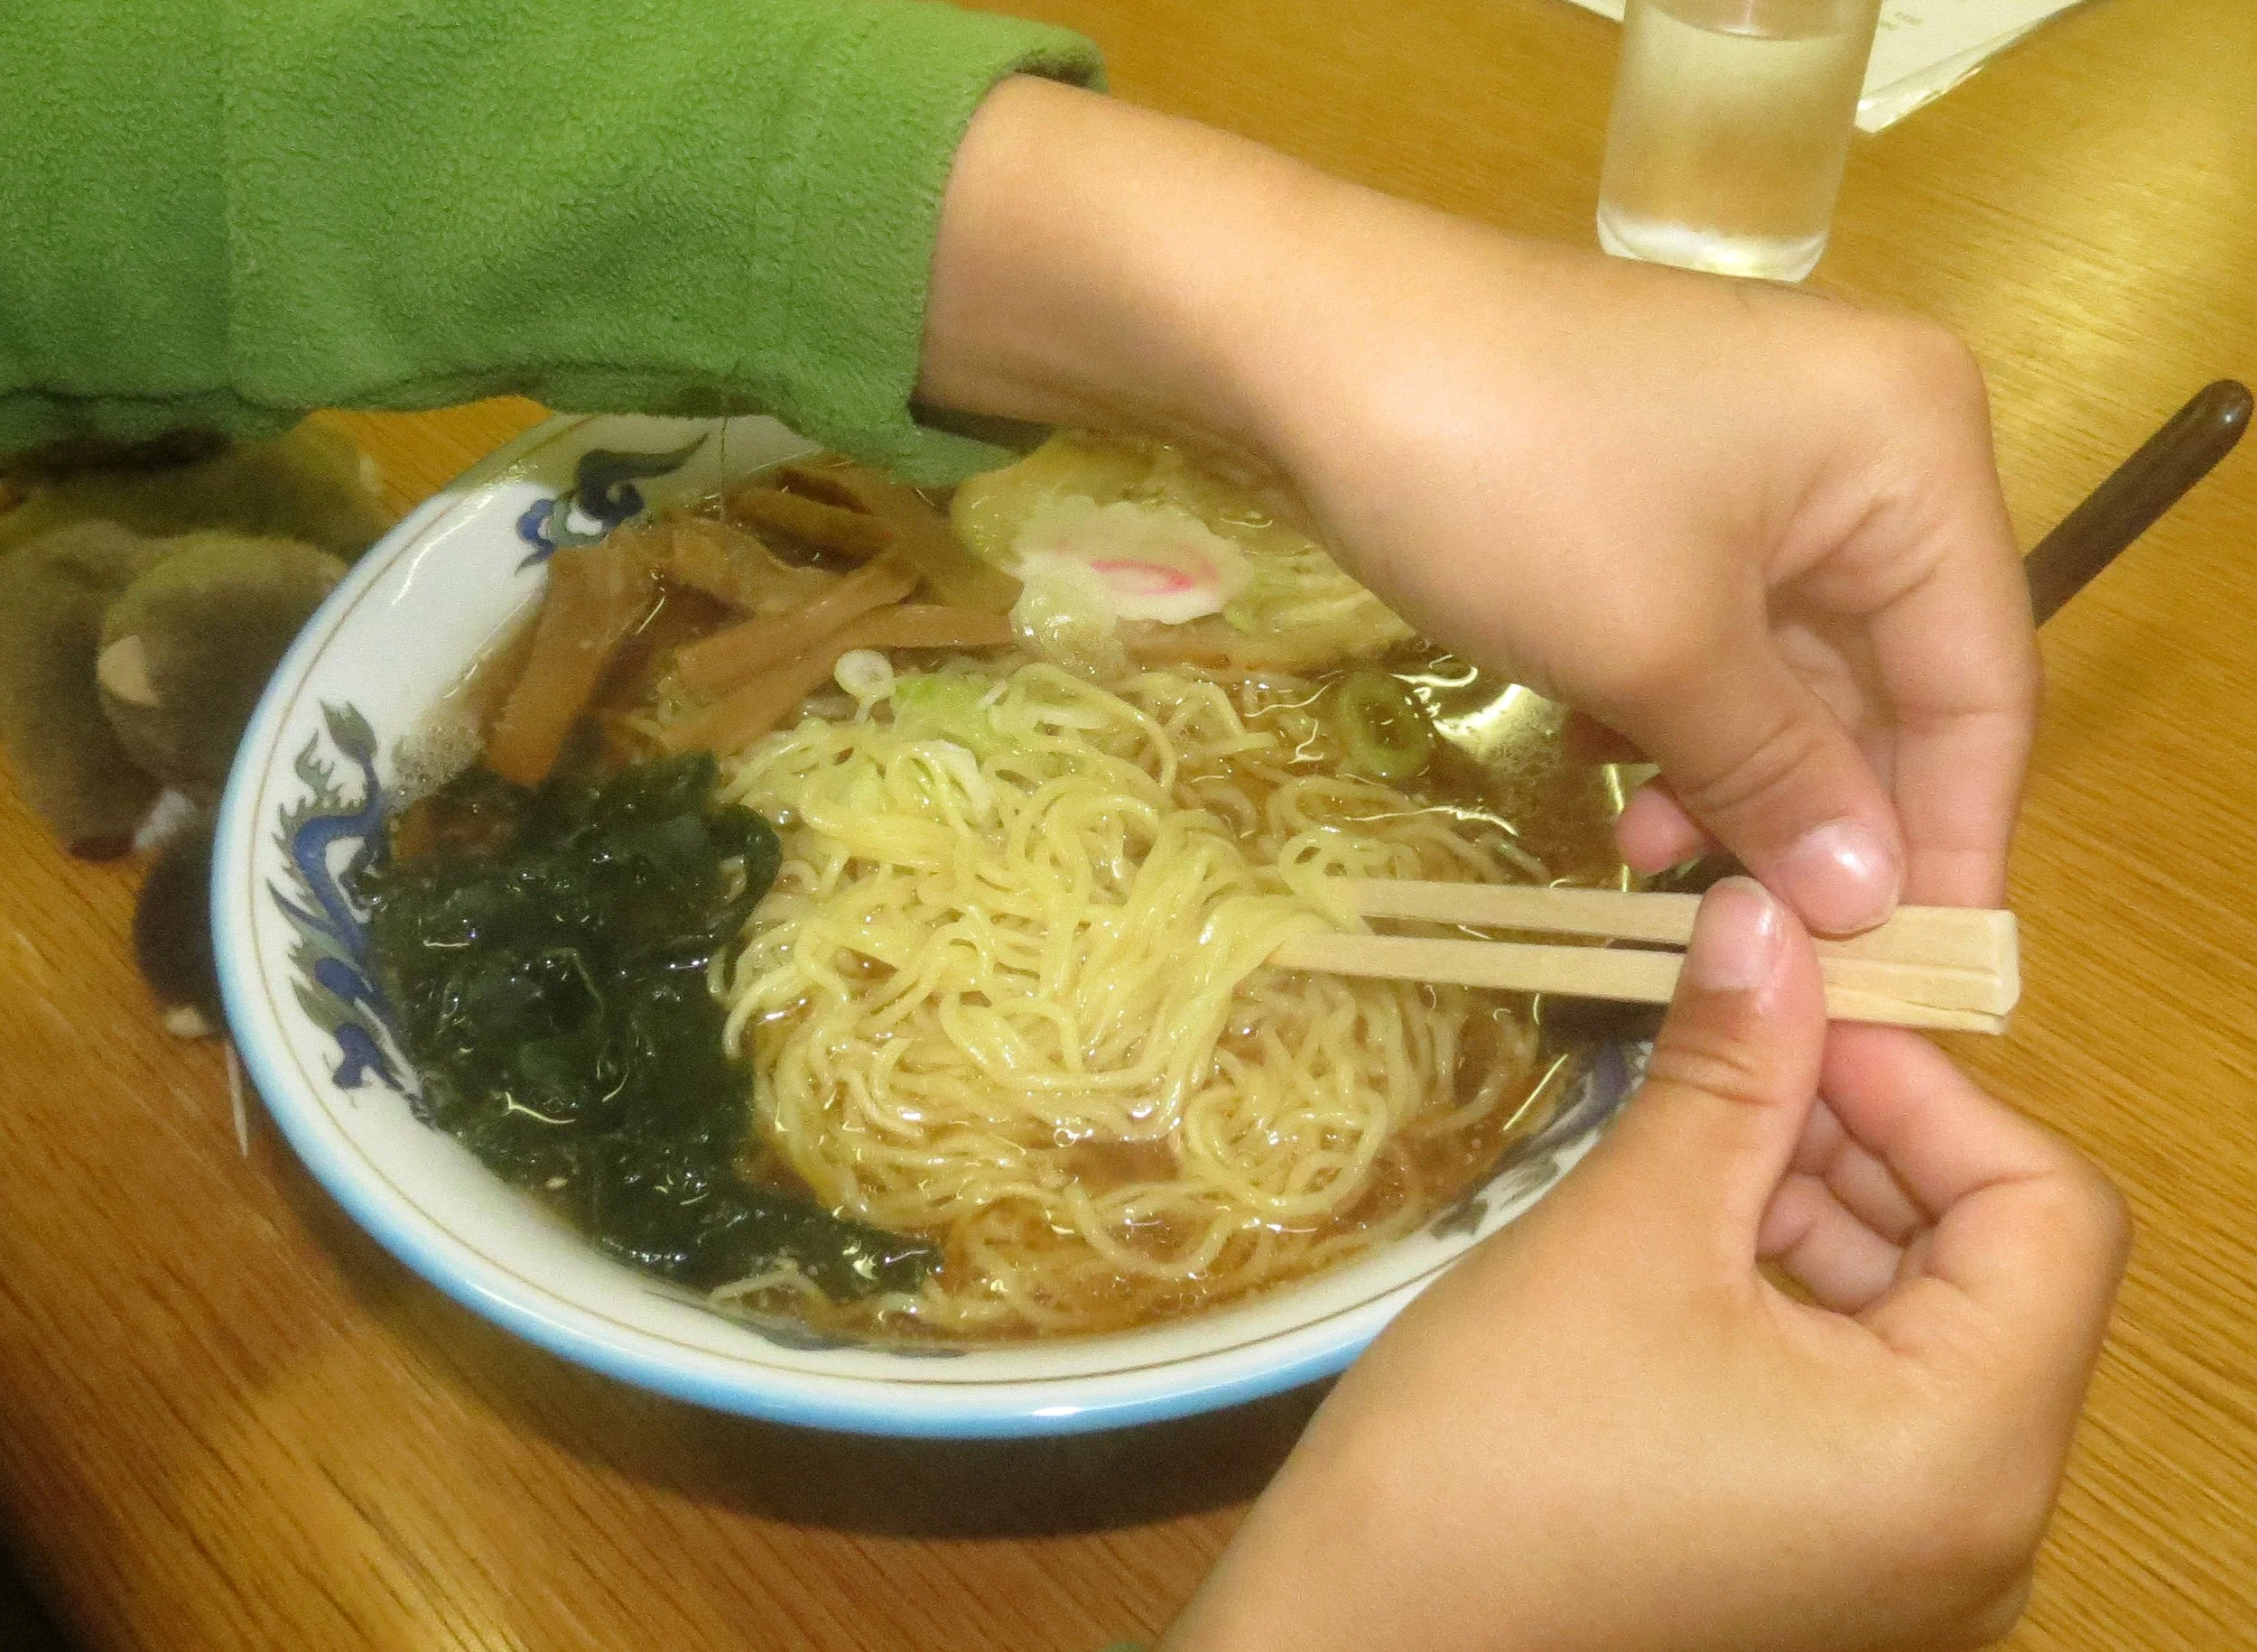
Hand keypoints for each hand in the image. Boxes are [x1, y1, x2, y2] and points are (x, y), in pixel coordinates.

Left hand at [921, 79, 2040, 927]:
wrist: (1304, 334)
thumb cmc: (1506, 482)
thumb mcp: (1655, 649)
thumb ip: (1778, 778)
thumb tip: (1872, 902)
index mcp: (1914, 450)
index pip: (1981, 681)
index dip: (1953, 839)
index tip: (1918, 977)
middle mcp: (1870, 440)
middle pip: (1892, 676)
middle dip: (1824, 813)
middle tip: (1772, 944)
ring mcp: (1762, 454)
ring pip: (1791, 664)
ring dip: (1736, 776)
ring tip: (1656, 860)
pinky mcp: (1665, 478)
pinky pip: (1713, 626)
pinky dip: (1677, 714)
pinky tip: (1621, 787)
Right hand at [1157, 879, 2127, 1651]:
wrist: (1360, 1647)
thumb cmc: (1492, 1454)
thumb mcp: (1625, 1232)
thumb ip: (1730, 1065)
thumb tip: (1767, 910)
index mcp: (1966, 1455)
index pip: (2047, 1211)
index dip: (1928, 1085)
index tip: (1798, 1013)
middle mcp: (1979, 1531)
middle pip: (1995, 1273)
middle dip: (1867, 1140)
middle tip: (1737, 1055)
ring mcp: (1906, 1567)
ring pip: (1923, 1331)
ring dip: (1823, 1210)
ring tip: (1692, 1144)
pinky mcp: (1829, 1574)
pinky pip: (1864, 1402)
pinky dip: (1796, 1299)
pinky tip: (1684, 1242)